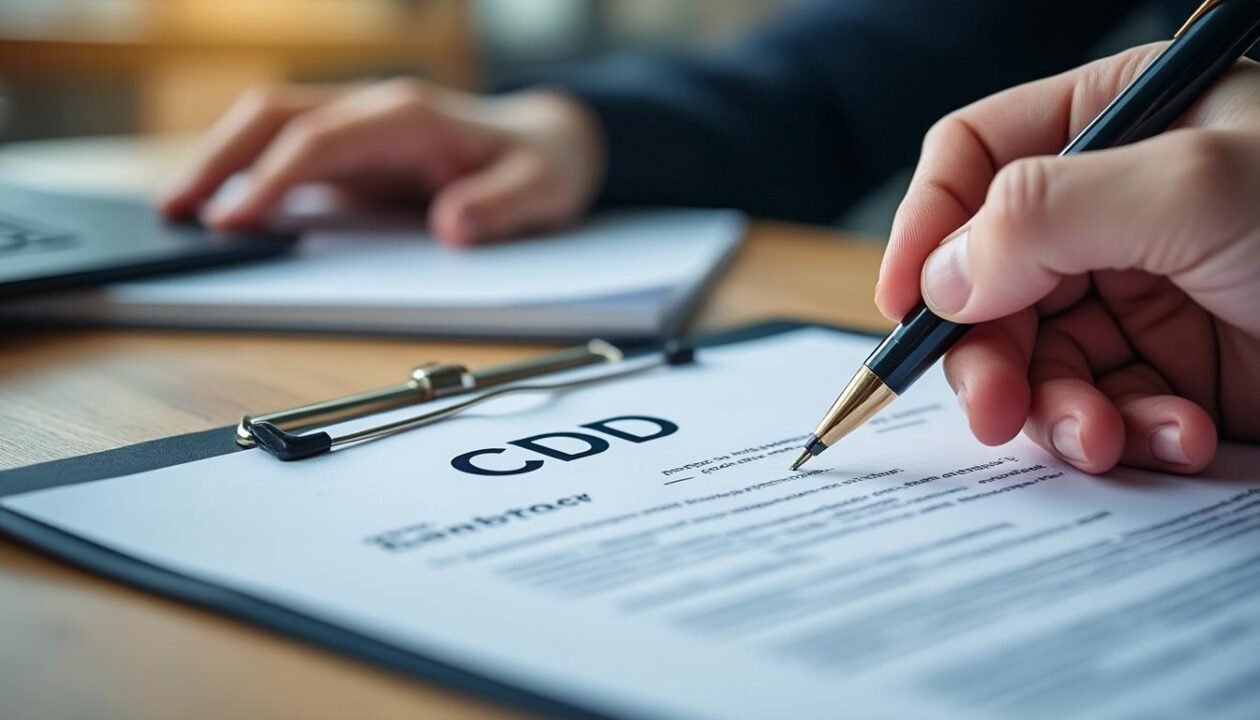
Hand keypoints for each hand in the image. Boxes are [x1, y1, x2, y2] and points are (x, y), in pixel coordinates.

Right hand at [159, 79, 604, 245]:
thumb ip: (500, 208)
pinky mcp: (353, 150)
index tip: (237, 221)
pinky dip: (248, 174)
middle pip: (276, 115)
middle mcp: (375, 111)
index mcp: (410, 116)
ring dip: (221, 161)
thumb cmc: (541, 166)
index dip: (274, 179)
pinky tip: (221, 208)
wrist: (550, 143)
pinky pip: (288, 151)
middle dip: (219, 159)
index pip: (322, 140)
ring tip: (178, 210)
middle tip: (175, 211)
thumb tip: (453, 226)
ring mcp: (359, 127)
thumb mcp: (540, 192)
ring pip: (271, 125)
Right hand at [877, 44, 1259, 474]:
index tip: (903, 309)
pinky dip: (1121, 435)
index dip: (923, 229)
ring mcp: (1138, 294)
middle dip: (985, 352)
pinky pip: (1097, 407)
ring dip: (1054, 410)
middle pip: (985, 280)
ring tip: (1101, 436)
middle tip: (992, 409)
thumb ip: (1042, 212)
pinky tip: (1172, 437)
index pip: (972, 162)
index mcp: (1111, 127)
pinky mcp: (1169, 371)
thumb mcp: (1193, 186)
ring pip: (1031, 358)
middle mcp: (1111, 211)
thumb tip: (937, 277)